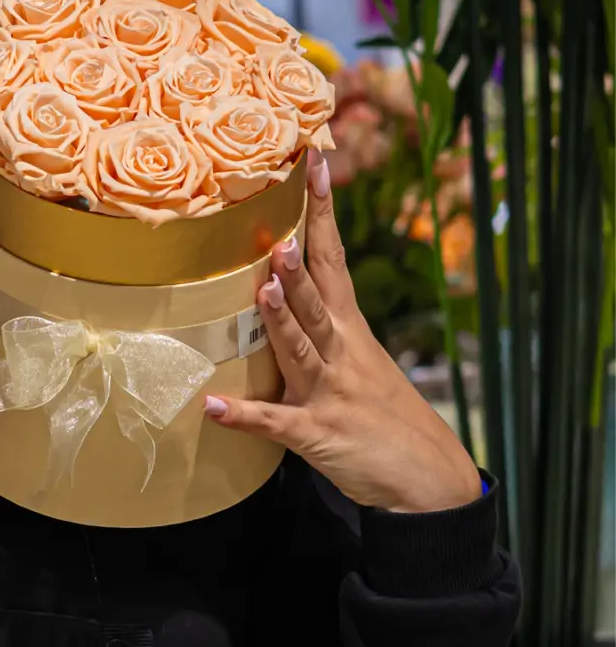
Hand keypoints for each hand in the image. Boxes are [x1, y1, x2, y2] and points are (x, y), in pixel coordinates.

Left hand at [205, 151, 480, 513]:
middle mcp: (340, 351)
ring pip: (301, 349)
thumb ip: (326, 327)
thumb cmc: (388, 414)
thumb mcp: (362, 360)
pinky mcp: (317, 433)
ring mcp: (329, 391)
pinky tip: (213, 407)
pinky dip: (244, 416)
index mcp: (350, 328)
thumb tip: (285, 290)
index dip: (321, 213)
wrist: (432, 480)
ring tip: (261, 292)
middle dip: (297, 266)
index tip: (315, 166)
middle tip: (276, 233)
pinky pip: (275, 424)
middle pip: (317, 299)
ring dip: (281, 321)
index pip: (332, 259)